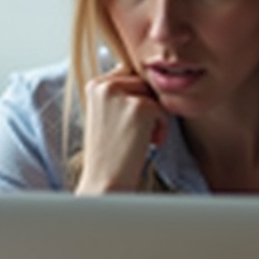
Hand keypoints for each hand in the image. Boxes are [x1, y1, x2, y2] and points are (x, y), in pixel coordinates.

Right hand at [75, 66, 168, 193]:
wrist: (105, 182)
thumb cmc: (110, 153)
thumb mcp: (107, 115)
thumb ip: (121, 95)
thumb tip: (149, 79)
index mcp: (95, 85)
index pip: (129, 76)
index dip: (136, 99)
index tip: (129, 123)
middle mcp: (105, 85)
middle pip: (143, 83)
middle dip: (147, 106)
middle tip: (137, 133)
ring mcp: (122, 95)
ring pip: (154, 95)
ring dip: (155, 117)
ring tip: (142, 138)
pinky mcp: (140, 107)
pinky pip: (163, 110)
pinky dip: (162, 128)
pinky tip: (149, 143)